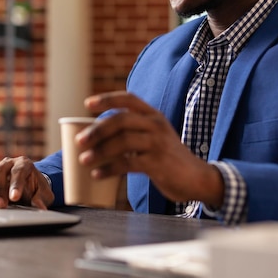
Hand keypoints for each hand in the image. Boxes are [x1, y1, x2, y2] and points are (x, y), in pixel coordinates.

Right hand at [0, 156, 53, 209]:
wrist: (30, 186)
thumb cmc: (36, 189)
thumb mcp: (43, 194)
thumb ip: (41, 199)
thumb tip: (40, 208)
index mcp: (25, 164)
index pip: (18, 171)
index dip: (16, 184)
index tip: (15, 197)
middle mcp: (9, 162)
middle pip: (0, 170)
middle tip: (1, 205)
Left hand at [77, 91, 223, 207]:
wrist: (198, 178)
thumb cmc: (169, 158)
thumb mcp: (155, 137)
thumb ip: (134, 132)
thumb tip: (99, 136)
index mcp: (153, 115)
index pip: (129, 98)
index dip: (107, 99)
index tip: (87, 104)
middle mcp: (156, 125)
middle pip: (121, 120)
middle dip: (97, 130)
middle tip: (79, 141)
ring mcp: (158, 143)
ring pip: (123, 141)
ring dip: (100, 151)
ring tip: (84, 160)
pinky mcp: (158, 163)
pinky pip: (128, 163)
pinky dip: (109, 169)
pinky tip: (97, 175)